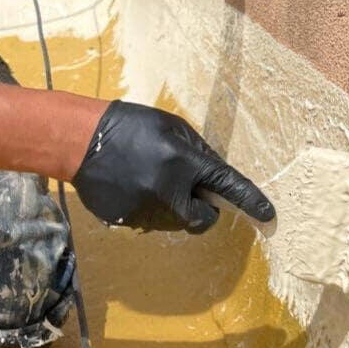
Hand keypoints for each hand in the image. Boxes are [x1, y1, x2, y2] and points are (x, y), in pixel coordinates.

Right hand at [72, 99, 275, 234]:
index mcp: (182, 162)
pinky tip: (131, 184)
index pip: (226, 185)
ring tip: (148, 177)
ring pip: (174, 221)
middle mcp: (167, 192)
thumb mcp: (172, 128)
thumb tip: (215, 177)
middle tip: (186, 187)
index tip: (268, 215)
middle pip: (201, 218)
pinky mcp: (127, 221)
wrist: (80, 140)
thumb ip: (197, 153)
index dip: (249, 200)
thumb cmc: (131, 126)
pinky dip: (147, 207)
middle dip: (200, 207)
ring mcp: (145, 211)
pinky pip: (149, 220)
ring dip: (172, 205)